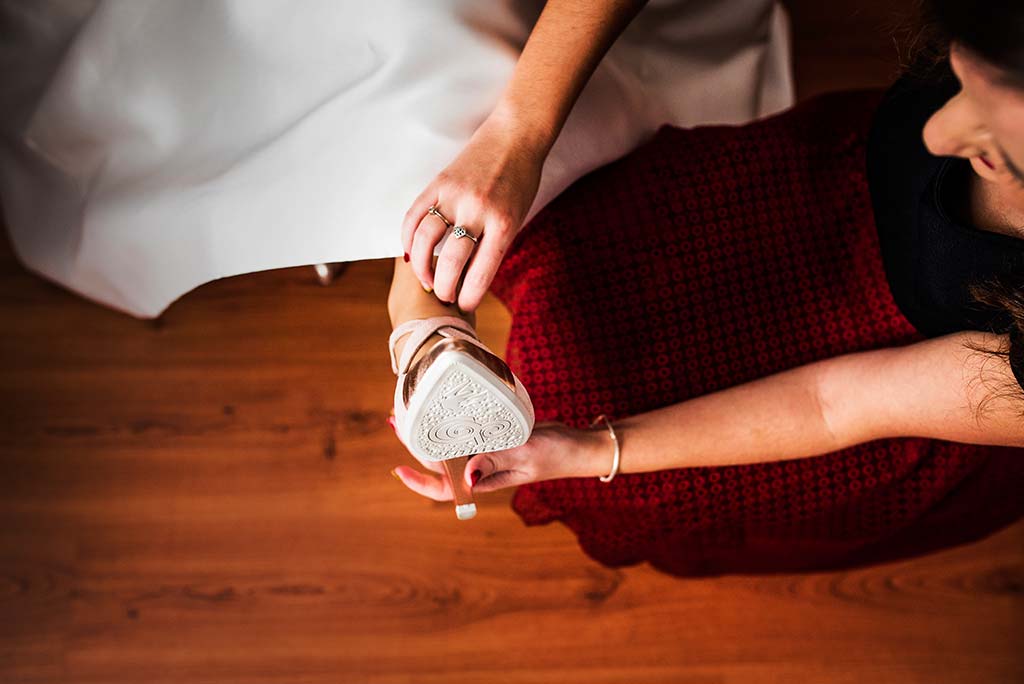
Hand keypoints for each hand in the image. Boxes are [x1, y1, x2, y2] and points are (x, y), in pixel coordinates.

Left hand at [390, 422, 608, 500]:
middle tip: (398, 420)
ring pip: (453, 443)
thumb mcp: (526, 454)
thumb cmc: (557, 454)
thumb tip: (466, 473)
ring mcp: (488, 450)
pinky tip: (445, 403)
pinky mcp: (496, 433)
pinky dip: (454, 418)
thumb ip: (496, 459)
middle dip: (417, 444)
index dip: (421, 482)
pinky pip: (469, 428)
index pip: (446, 488)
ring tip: (411, 408)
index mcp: (486, 479)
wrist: (578, 444)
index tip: (400, 468)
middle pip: (442, 462)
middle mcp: (482, 467)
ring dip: (432, 428)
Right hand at [401, 109, 547, 311]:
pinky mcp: (439, 183)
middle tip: (443, 295)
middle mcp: (478, 211)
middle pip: (451, 261)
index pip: (480, 273)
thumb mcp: (516, 219)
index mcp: (504, 224)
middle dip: (444, 287)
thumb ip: (493, 246)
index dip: (468, 297)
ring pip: (426, 240)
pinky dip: (408, 238)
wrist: (515, 137)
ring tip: (425, 279)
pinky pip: (415, 216)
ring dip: (422, 267)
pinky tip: (411, 254)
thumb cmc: (520, 181)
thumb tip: (467, 280)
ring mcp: (455, 196)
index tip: (464, 307)